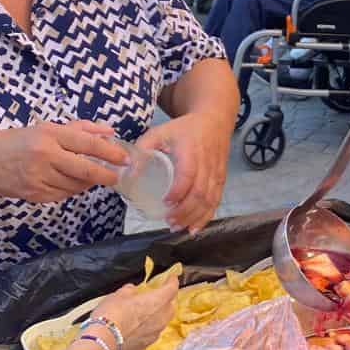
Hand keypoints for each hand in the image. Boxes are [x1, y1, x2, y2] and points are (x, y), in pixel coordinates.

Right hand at [0, 121, 128, 202]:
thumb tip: (110, 131)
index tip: (125, 158)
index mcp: (48, 134)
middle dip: (106, 175)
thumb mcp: (45, 128)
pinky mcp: (36, 194)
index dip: (110, 152)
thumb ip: (80, 129)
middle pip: (86, 169)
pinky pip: (64, 194)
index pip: (87, 144)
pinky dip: (73, 189)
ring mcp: (39, 177)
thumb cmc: (16, 142)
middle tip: (117, 176)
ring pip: (77, 185)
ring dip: (89, 182)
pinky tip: (70, 182)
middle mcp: (45, 156)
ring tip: (91, 175)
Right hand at [91, 277, 179, 349]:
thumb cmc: (112, 313)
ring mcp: (155, 333)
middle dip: (166, 301)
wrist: (104, 339)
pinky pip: (151, 333)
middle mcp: (161, 318)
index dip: (172, 282)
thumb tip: (132, 290)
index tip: (172, 278)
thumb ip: (129, 291)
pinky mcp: (146, 344)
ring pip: (162, 321)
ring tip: (146, 313)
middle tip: (158, 297)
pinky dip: (147, 328)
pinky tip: (137, 328)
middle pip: (170, 307)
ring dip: (157, 316)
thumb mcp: (118, 295)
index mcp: (157, 301)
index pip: (172, 289)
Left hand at [136, 112, 230, 232]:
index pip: (188, 174)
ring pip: (209, 200)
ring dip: (195, 217)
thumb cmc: (184, 129)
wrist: (214, 121)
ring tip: (179, 228)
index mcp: (191, 150)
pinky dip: (206, 216)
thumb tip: (128, 172)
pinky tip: (195, 228)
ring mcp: (216, 173)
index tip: (165, 202)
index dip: (178, 191)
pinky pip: (216, 201)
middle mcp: (207, 163)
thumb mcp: (161, 132)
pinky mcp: (221, 179)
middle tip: (169, 222)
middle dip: (185, 211)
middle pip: (200, 193)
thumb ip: (143, 148)